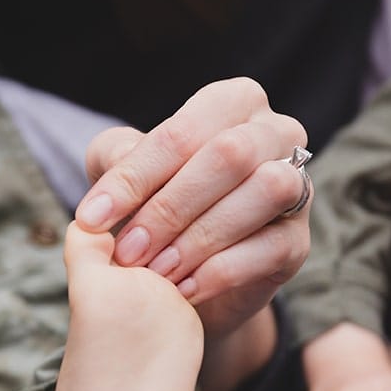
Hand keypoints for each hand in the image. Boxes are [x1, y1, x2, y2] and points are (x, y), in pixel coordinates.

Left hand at [76, 77, 310, 338]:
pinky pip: (271, 247)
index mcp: (233, 102)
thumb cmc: (154, 203)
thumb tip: (121, 169)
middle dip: (171, 206)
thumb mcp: (123, 173)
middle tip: (128, 250)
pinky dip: (220, 270)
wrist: (184, 273)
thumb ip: (116, 159)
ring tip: (156, 269)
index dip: (135, 176)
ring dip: (200, 236)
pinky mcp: (299, 240)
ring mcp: (298, 186)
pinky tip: (183, 289)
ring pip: (265, 191)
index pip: (183, 133)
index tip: (92, 217)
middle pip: (231, 154)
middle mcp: (276, 133)